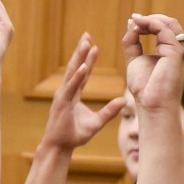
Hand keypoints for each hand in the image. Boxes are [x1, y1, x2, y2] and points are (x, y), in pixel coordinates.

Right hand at [40, 33, 125, 152]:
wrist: (60, 148)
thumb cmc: (74, 136)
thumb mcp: (96, 122)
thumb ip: (109, 111)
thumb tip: (123, 102)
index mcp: (72, 95)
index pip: (82, 74)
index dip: (88, 60)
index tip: (94, 46)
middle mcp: (66, 92)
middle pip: (75, 68)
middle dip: (81, 51)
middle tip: (87, 35)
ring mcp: (62, 96)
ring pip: (72, 73)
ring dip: (79, 57)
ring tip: (86, 43)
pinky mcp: (62, 103)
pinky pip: (71, 87)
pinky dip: (78, 76)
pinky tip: (84, 66)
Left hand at [122, 13, 183, 110]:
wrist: (151, 106)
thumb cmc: (145, 89)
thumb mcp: (135, 61)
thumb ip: (133, 44)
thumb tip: (130, 25)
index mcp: (172, 53)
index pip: (165, 30)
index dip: (150, 23)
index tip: (133, 21)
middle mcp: (179, 51)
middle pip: (171, 24)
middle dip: (151, 18)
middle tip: (134, 18)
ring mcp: (180, 52)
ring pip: (169, 25)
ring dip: (150, 20)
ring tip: (134, 21)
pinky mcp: (176, 54)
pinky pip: (165, 32)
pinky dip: (151, 25)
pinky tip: (138, 27)